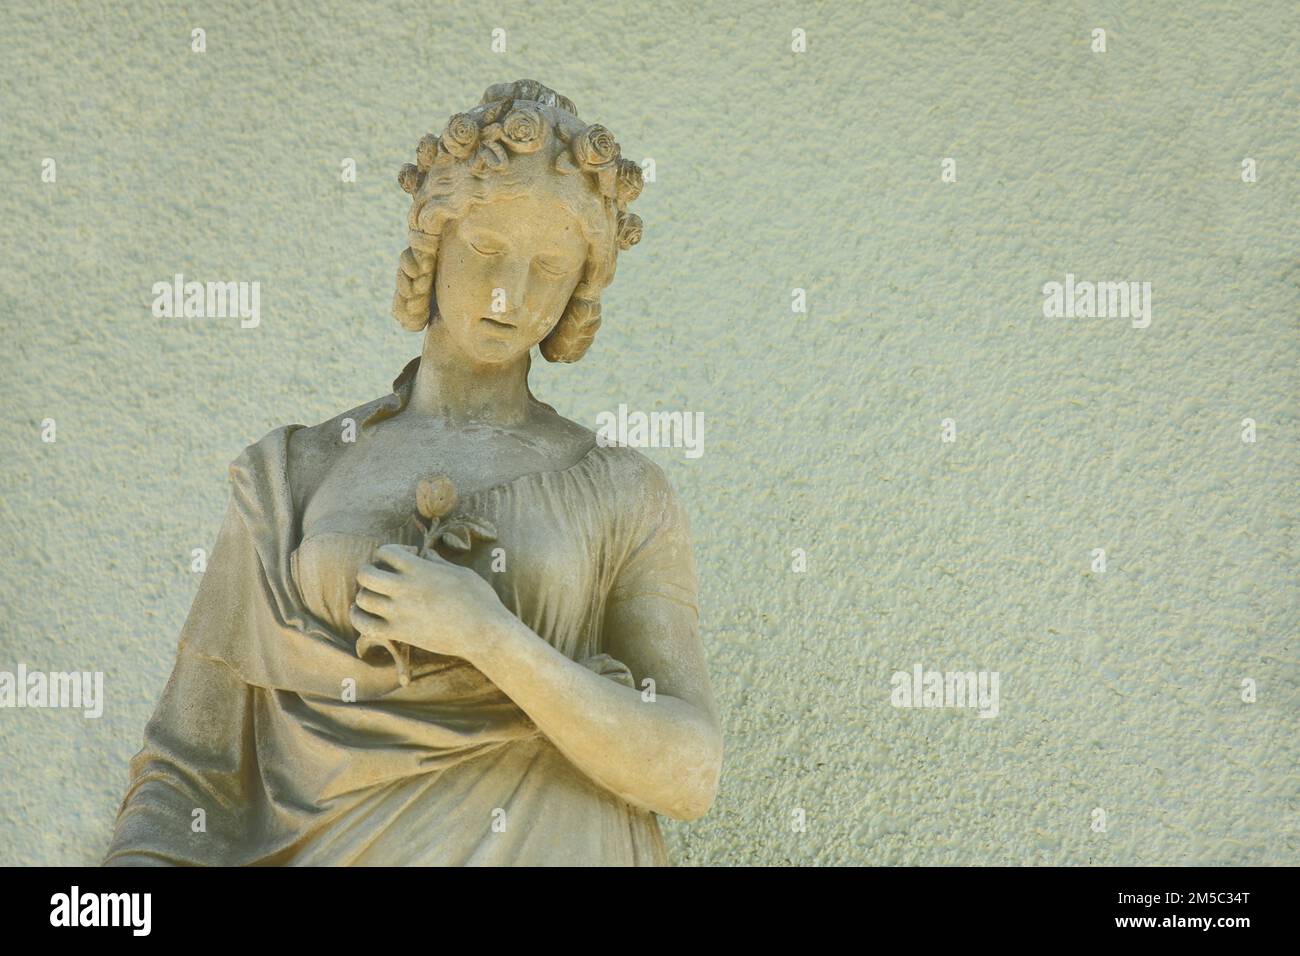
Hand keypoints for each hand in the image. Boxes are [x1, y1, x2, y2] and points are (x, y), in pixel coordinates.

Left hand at [350, 543, 508, 664]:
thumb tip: (426, 554)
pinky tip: (362, 614)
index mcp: (420, 569)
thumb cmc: (479, 599)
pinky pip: (366, 626)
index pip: (386, 552)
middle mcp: (405, 588)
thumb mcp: (461, 572)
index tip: (397, 560)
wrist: (483, 632)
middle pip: (366, 575)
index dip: (387, 553)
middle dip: (367, 572)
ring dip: (363, 595)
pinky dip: (359, 618)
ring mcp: (400, 612)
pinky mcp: (400, 632)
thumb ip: (438, 562)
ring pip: (362, 599)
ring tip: (369, 596)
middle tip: (376, 577)